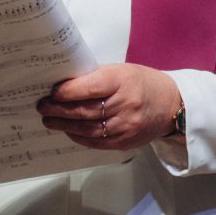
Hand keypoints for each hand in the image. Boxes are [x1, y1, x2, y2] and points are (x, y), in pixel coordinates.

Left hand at [37, 63, 183, 150]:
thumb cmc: (143, 84)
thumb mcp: (123, 72)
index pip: (89, 88)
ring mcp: (125, 126)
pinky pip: (94, 142)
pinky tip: (69, 130)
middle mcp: (125, 105)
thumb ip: (96, 78)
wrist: (172, 105)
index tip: (51, 92)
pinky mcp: (124, 142)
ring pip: (86, 129)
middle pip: (84, 111)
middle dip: (58, 110)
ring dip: (64, 125)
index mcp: (123, 81)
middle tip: (43, 107)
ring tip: (50, 120)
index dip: (66, 92)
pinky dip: (78, 136)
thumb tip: (64, 85)